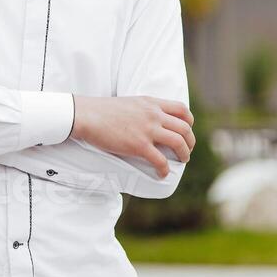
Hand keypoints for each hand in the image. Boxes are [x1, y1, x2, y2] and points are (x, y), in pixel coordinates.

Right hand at [72, 95, 194, 178]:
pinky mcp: (139, 145)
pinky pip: (160, 160)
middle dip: (190, 141)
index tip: (187, 130)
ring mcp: (148, 130)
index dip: (189, 122)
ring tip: (181, 161)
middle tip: (186, 150)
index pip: (182, 109)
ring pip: (179, 143)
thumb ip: (143, 109)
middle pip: (184, 128)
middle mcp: (153, 115)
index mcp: (151, 103)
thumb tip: (148, 121)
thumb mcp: (129, 102)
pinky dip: (164, 169)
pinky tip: (162, 174)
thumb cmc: (103, 110)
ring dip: (184, 154)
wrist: (87, 115)